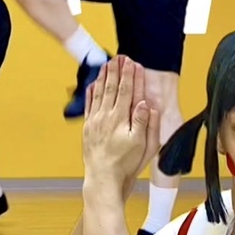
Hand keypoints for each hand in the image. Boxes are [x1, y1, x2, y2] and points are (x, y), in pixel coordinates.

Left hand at [82, 56, 159, 186]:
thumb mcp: (142, 145)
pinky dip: (91, 92)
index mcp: (120, 119)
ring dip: (103, 77)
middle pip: (111, 88)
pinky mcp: (88, 127)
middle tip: (120, 57)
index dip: (130, 76)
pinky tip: (92, 83)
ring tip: (107, 64)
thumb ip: (143, 123)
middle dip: (116, 71)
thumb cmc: (125, 164)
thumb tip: (145, 104)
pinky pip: (89, 104)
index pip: (126, 92)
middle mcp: (105, 117)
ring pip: (99, 93)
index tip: (133, 63)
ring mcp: (95, 121)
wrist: (103, 178)